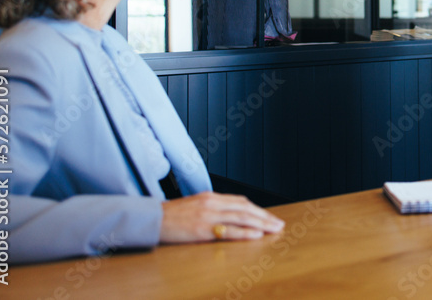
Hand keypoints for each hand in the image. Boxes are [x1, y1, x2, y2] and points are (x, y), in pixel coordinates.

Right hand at [160, 192, 284, 242]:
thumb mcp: (195, 205)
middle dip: (265, 216)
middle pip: (246, 208)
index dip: (258, 209)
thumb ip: (212, 208)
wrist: (152, 219)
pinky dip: (244, 232)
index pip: (241, 201)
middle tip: (279, 224)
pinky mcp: (202, 229)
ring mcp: (208, 216)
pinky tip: (256, 235)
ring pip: (241, 218)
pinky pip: (228, 231)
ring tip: (274, 229)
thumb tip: (229, 214)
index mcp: (211, 197)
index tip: (269, 217)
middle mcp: (213, 203)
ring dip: (260, 224)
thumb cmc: (172, 215)